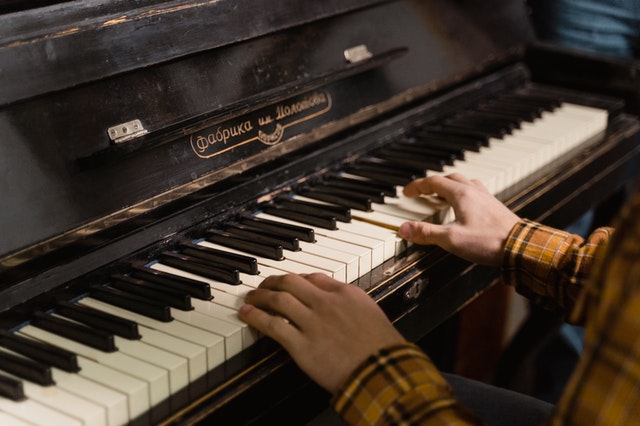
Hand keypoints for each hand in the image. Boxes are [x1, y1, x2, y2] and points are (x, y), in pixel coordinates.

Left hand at [238, 273, 404, 393]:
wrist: (382, 370)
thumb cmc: (382, 347)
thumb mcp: (371, 313)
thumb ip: (351, 304)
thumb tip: (339, 303)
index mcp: (345, 293)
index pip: (313, 277)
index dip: (296, 279)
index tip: (288, 283)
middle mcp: (326, 303)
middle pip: (290, 283)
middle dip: (272, 282)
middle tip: (263, 285)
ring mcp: (312, 323)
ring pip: (278, 300)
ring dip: (260, 296)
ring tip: (250, 297)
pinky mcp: (301, 345)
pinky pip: (272, 325)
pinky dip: (256, 317)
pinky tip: (247, 314)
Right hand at [399, 173, 519, 264]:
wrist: (520, 246)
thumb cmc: (488, 241)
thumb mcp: (451, 239)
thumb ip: (426, 233)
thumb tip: (405, 229)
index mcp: (461, 194)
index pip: (434, 182)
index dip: (417, 186)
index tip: (407, 192)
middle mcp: (474, 191)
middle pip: (449, 178)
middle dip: (432, 183)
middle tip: (422, 192)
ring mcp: (486, 198)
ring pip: (464, 182)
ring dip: (449, 185)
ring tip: (442, 194)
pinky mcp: (494, 207)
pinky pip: (476, 191)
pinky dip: (464, 193)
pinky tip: (465, 205)